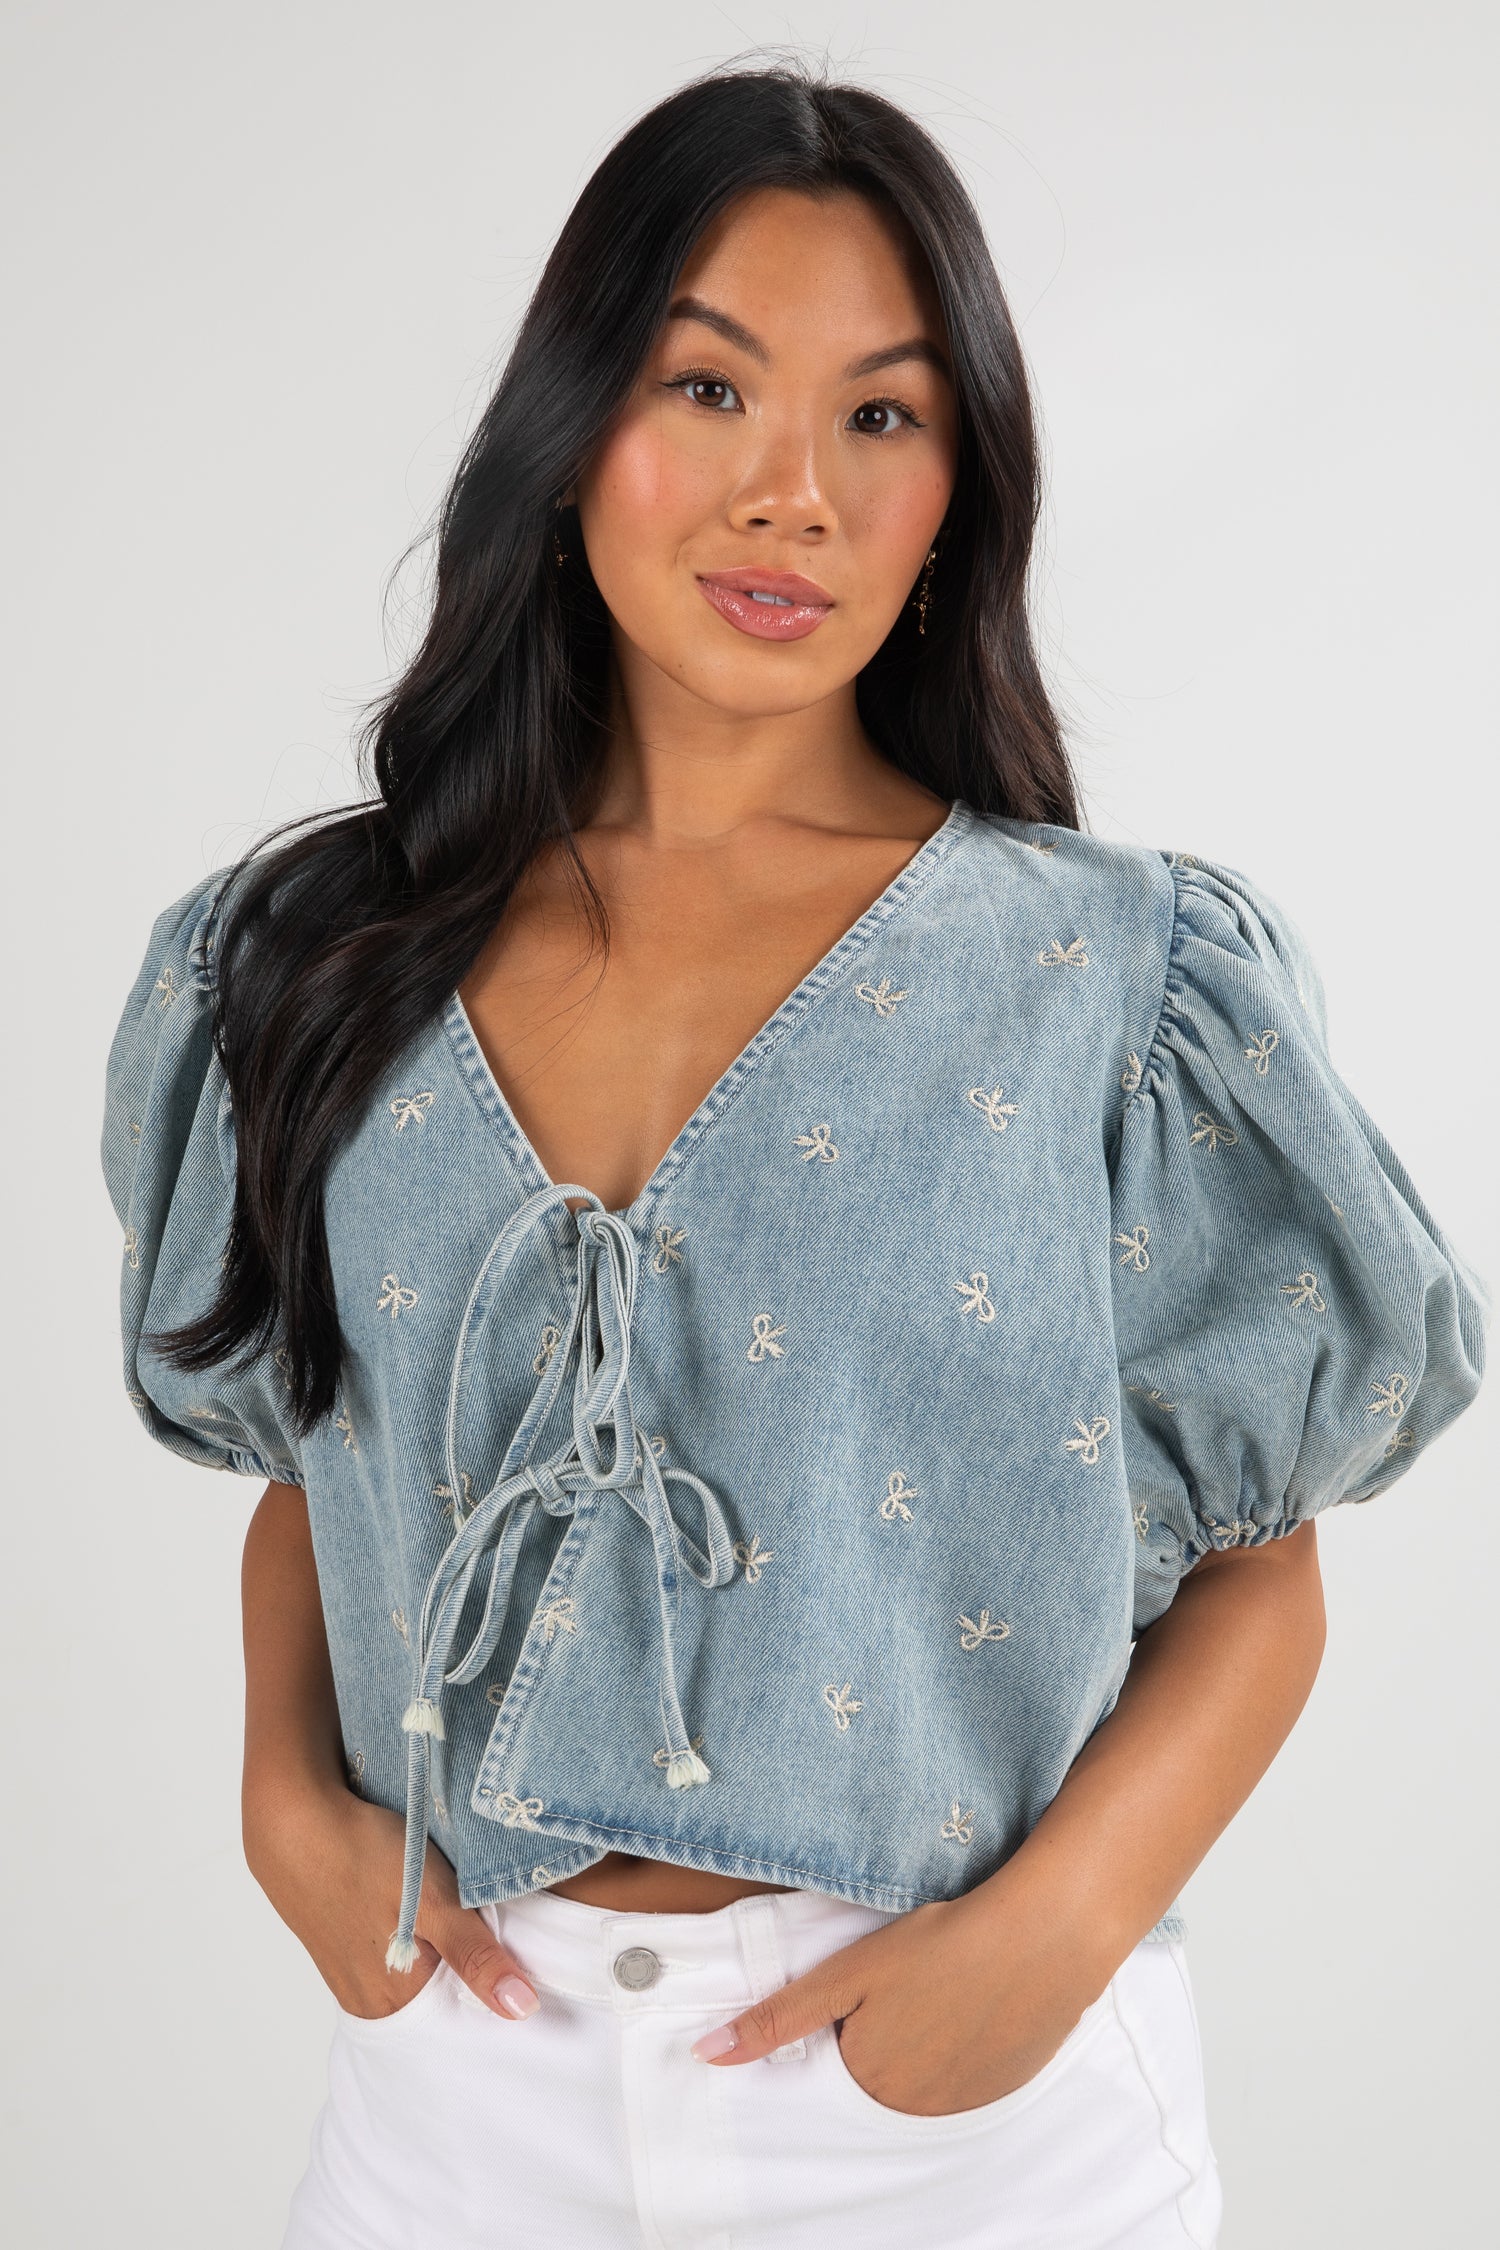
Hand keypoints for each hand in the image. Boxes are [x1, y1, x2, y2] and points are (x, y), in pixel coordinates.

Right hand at [244, 1775, 540, 2025]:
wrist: (293, 1819)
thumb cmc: (363, 1858)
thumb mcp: (434, 1902)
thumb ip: (475, 1956)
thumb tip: (521, 2009)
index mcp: (391, 2002)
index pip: (457, 2021)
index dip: (494, 1995)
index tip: (530, 1974)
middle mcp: (366, 1996)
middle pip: (437, 1998)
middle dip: (471, 1973)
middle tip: (507, 1936)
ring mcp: (349, 1967)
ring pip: (416, 1969)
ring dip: (443, 1949)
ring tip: (470, 1917)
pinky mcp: (342, 1937)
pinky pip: (393, 1949)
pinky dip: (417, 1932)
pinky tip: (427, 1904)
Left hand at [689, 1893, 1111, 2117]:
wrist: (1043, 1935)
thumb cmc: (941, 1944)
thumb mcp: (849, 1974)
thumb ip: (778, 2019)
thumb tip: (707, 2056)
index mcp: (869, 2083)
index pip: (834, 2062)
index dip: (847, 2017)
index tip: (870, 1983)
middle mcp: (915, 2109)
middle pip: (878, 2074)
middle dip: (882, 2031)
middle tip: (909, 1978)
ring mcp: (965, 2102)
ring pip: (923, 2076)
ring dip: (924, 2040)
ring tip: (942, 1983)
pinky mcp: (1005, 2086)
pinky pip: (967, 2075)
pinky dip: (964, 2044)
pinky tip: (974, 1999)